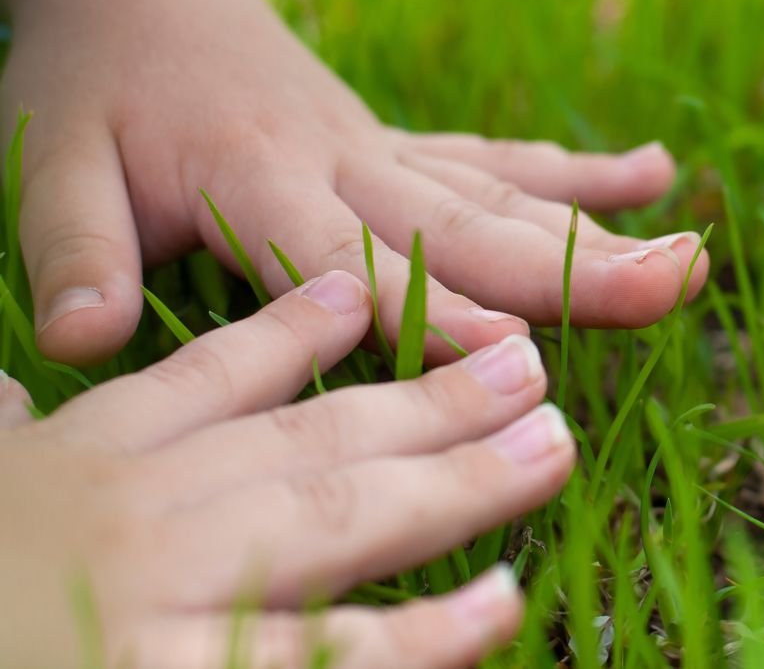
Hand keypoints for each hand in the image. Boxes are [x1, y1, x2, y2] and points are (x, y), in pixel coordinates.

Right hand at [0, 270, 574, 667]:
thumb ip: (8, 433)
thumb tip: (14, 392)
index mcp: (90, 463)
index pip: (208, 380)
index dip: (293, 331)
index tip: (365, 293)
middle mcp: (144, 513)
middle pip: (312, 442)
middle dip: (429, 402)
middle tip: (528, 375)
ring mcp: (171, 598)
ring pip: (336, 524)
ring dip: (455, 481)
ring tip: (548, 447)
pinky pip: (323, 664)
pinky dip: (417, 641)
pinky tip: (500, 610)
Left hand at [1, 0, 709, 365]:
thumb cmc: (98, 89)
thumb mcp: (52, 164)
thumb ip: (77, 247)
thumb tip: (86, 342)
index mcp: (264, 182)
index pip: (355, 261)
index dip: (435, 311)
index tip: (516, 353)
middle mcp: (347, 165)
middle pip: (469, 227)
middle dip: (575, 266)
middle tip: (675, 286)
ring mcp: (387, 154)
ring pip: (505, 197)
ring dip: (601, 230)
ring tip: (692, 261)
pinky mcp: (403, 149)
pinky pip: (499, 161)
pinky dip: (579, 175)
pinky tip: (654, 175)